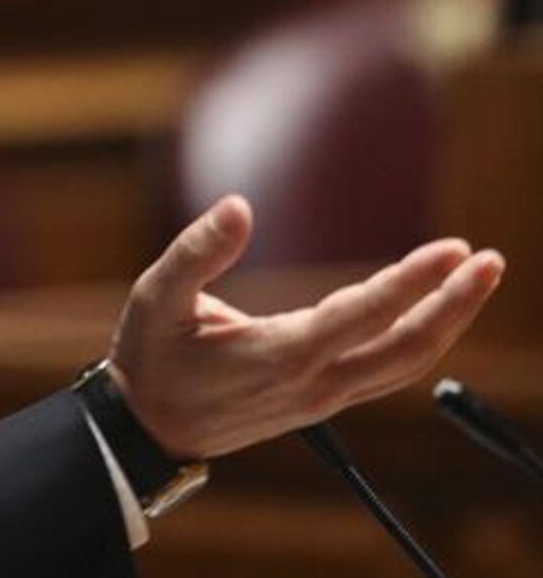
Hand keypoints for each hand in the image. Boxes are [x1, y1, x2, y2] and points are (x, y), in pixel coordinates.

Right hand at [108, 195, 504, 460]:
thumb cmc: (149, 359)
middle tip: (488, 261)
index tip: (452, 250)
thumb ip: (197, 251)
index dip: (411, 282)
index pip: (362, 316)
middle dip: (454, 306)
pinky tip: (428, 312)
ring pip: (403, 365)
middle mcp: (311, 383)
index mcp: (277, 354)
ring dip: (446, 323)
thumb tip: (239, 206)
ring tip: (473, 280)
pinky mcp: (320, 401)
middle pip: (405, 349)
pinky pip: (385, 371)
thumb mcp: (155, 296)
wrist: (147, 429)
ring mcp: (321, 397)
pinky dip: (418, 340)